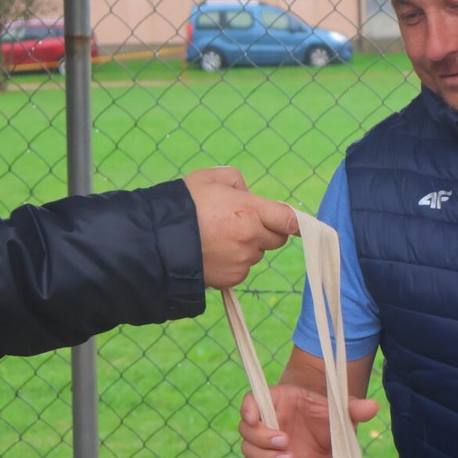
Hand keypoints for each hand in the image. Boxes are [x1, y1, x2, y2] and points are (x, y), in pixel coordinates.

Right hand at [183, 167, 298, 287]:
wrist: (155, 240)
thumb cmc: (183, 204)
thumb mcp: (210, 178)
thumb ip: (237, 182)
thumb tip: (247, 195)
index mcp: (250, 210)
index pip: (288, 220)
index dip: (297, 224)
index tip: (302, 226)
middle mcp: (251, 237)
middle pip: (276, 239)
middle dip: (266, 231)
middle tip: (240, 224)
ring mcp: (242, 260)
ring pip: (256, 254)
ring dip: (246, 247)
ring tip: (217, 239)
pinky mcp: (231, 278)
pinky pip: (241, 270)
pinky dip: (233, 264)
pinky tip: (212, 254)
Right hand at [239, 383, 378, 457]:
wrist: (328, 434)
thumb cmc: (332, 415)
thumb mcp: (344, 411)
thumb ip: (354, 408)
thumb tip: (373, 407)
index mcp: (279, 400)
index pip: (253, 399)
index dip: (249, 407)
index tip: (255, 417)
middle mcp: (267, 420)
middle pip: (247, 428)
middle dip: (262, 437)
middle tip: (286, 442)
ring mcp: (264, 442)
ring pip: (248, 450)